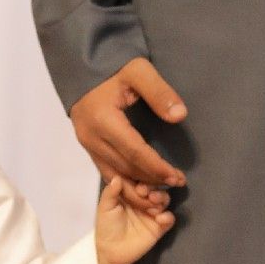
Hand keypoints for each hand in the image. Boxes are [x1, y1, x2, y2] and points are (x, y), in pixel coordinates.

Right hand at [70, 56, 187, 214]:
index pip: (134, 151)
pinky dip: (125, 184)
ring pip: (114, 175)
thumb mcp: (139, 71)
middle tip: (177, 183)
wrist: (85, 68)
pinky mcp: (88, 147)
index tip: (177, 177)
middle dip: (152, 180)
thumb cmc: (114, 68)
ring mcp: (87, 144)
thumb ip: (159, 92)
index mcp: (103, 119)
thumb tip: (180, 116)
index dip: (156, 167)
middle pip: (125, 167)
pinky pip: (106, 172)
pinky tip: (142, 189)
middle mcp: (91, 137)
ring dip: (138, 189)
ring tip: (161, 195)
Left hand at [95, 175, 174, 263]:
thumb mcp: (105, 208)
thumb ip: (110, 192)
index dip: (142, 181)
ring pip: (164, 200)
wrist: (111, 251)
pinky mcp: (159, 227)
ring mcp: (152, 213)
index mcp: (131, 193)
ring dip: (162, 198)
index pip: (141, 181)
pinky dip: (167, 217)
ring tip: (154, 202)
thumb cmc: (107, 226)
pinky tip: (160, 219)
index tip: (139, 187)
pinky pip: (168, 219)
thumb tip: (117, 177)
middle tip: (148, 194)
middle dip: (154, 188)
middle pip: (154, 188)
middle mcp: (143, 201)